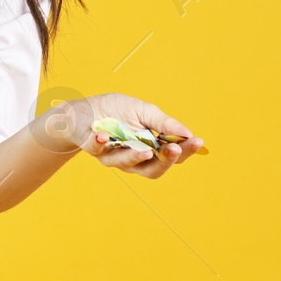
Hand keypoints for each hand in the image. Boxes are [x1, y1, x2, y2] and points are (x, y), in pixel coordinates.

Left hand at [65, 93, 203, 180]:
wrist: (83, 110)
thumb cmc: (116, 111)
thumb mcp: (143, 111)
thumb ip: (163, 123)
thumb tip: (188, 133)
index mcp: (148, 149)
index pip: (171, 157)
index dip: (185, 152)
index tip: (197, 142)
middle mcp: (131, 158)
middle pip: (152, 170)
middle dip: (165, 161)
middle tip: (175, 149)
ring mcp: (111, 156)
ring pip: (125, 164)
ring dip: (135, 157)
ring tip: (145, 150)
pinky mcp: (91, 147)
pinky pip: (95, 149)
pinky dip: (99, 143)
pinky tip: (104, 137)